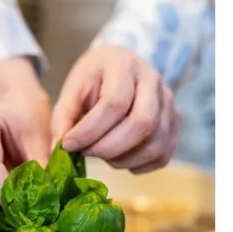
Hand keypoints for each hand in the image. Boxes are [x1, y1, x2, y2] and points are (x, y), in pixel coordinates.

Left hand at [51, 46, 179, 173]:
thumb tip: (57, 149)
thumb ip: (63, 117)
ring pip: (154, 144)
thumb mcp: (72, 89)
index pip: (115, 103)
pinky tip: (118, 157)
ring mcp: (169, 104)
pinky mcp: (175, 124)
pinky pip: (162, 155)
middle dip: (107, 148)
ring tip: (100, 153)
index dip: (90, 130)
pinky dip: (138, 165)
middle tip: (85, 152)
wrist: (119, 68)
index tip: (68, 144)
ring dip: (122, 159)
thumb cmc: (93, 79)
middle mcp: (154, 82)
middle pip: (141, 124)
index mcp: (124, 66)